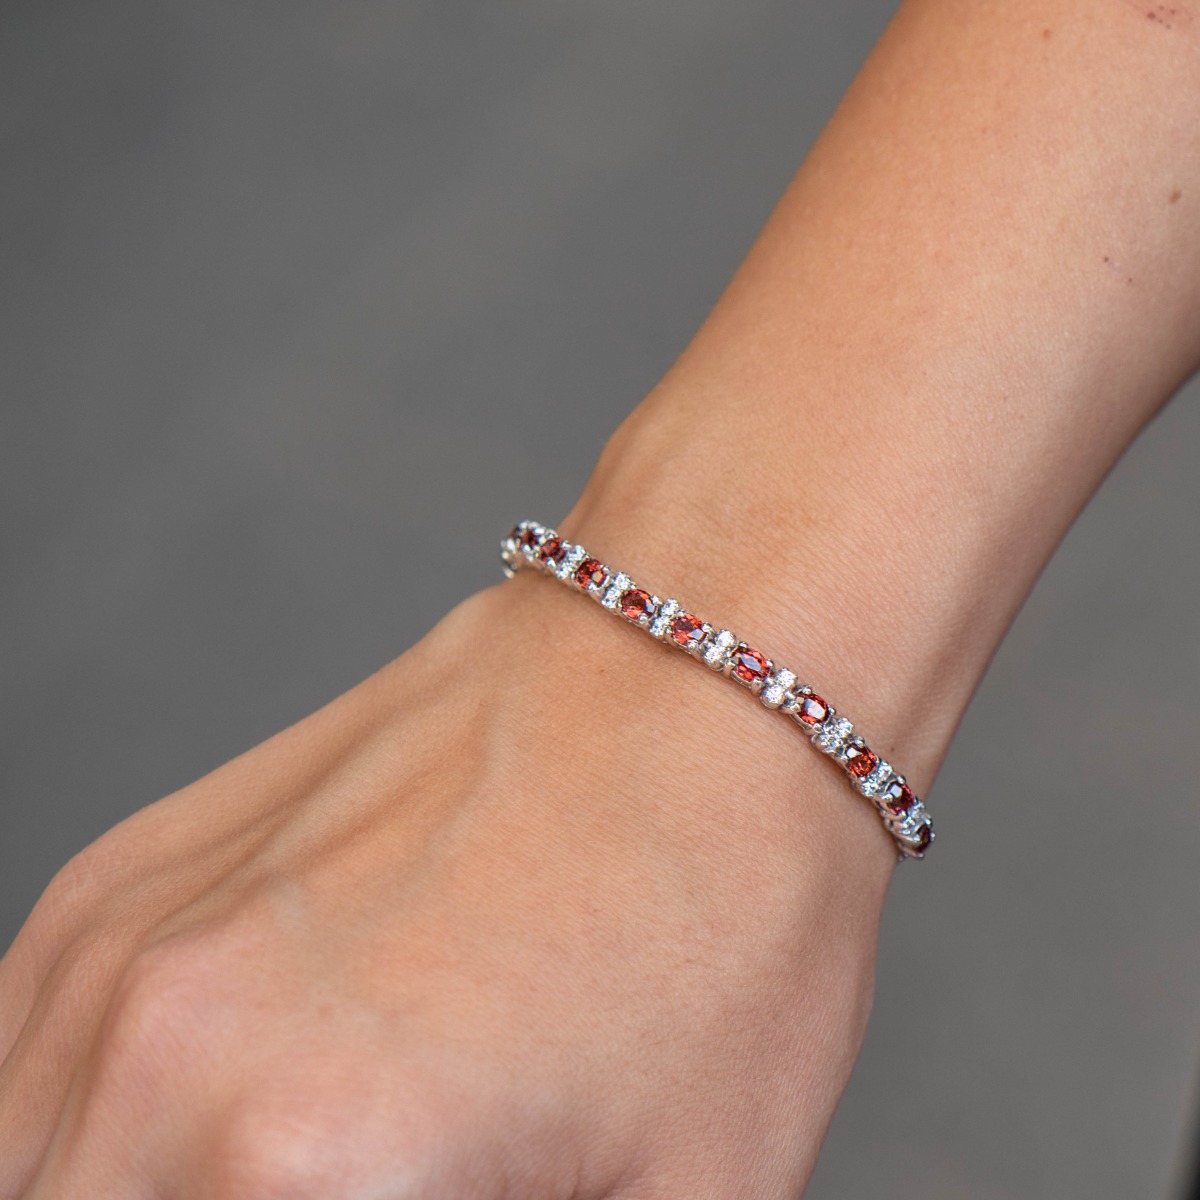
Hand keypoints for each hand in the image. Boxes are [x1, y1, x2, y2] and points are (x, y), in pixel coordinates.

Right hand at [0, 571, 891, 1197]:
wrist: (687, 676)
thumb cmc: (717, 891)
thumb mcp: (687, 1193)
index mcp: (291, 1157)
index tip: (430, 1199)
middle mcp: (164, 1045)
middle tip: (359, 1185)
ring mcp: (129, 936)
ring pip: (34, 1161)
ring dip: (135, 1186)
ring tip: (270, 1162)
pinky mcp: (131, 869)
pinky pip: (23, 1052)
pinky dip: (76, 1125)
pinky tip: (187, 1119)